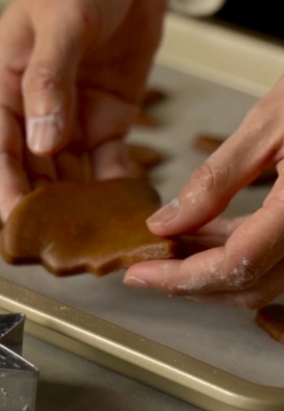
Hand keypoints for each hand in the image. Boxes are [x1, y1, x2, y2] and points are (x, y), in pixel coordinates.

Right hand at [0, 0, 166, 218]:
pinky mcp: (103, 118)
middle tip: (64, 246)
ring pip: (67, 175)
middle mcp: (28, 110)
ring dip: (80, 205)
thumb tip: (42, 144)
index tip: (22, 227)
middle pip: (29, 172)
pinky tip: (127, 206)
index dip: (6, 192)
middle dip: (44, 209)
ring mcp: (66, 118)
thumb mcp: (60, 21)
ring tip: (98, 235)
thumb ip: (48, 81)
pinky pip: (107, 161)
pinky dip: (114, 184)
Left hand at [125, 81, 283, 307]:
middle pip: (249, 285)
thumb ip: (215, 180)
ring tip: (167, 247)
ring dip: (209, 270)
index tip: (139, 274)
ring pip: (262, 277)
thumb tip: (164, 225)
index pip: (237, 265)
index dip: (181, 278)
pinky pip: (275, 256)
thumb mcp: (268, 125)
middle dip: (190, 283)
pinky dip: (234, 252)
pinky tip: (202, 234)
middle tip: (144, 270)